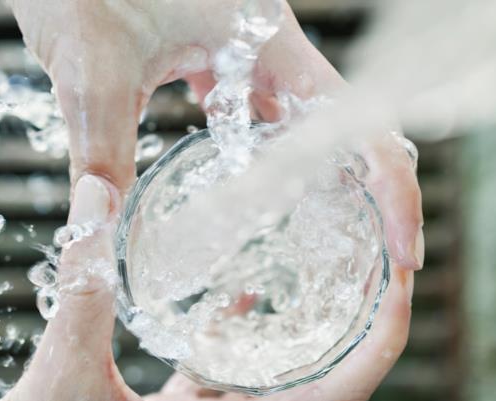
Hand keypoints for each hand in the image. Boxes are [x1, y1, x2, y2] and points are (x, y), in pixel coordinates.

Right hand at [0, 174, 415, 400]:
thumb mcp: (58, 375)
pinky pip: (223, 386)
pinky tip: (231, 301)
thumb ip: (84, 284)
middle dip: (357, 327)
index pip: (339, 396)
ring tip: (316, 271)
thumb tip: (97, 198)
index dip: (381, 338)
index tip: (400, 280)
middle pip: (324, 389)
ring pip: (275, 387)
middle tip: (368, 259)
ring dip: (302, 336)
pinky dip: (237, 344)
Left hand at [10, 0, 423, 269]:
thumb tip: (100, 228)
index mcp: (263, 37)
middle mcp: (264, 44)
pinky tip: (246, 197)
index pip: (353, 119)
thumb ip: (101, 149)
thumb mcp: (92, 66)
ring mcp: (240, 48)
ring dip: (314, 182)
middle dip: (366, 198)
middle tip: (377, 267)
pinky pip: (253, 112)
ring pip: (298, 122)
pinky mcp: (210, 54)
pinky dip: (260, 158)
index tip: (403, 251)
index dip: (392, 188)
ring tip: (323, 249)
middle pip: (341, 126)